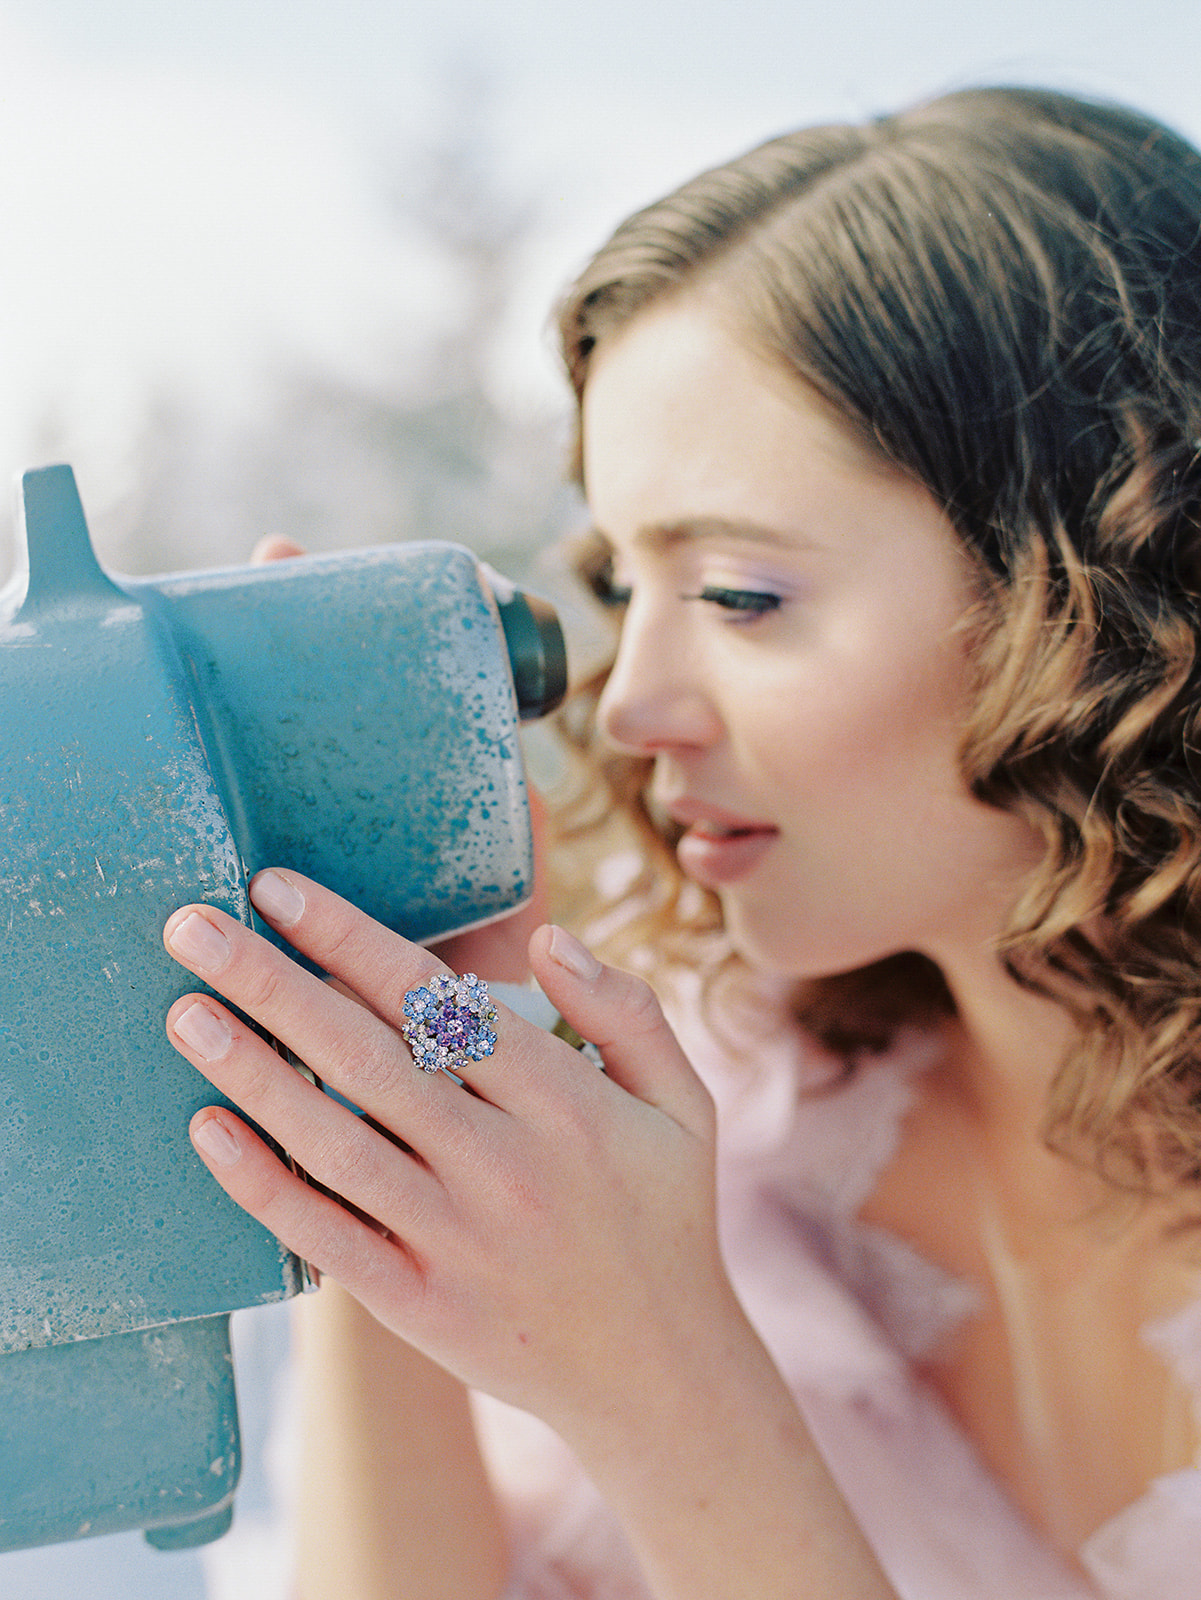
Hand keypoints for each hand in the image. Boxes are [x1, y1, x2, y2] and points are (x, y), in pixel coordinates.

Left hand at [162, 870, 726, 1437]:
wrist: (659, 1373)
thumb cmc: (666, 1214)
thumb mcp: (682, 1101)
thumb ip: (625, 1010)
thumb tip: (547, 937)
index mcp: (564, 1100)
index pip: (435, 998)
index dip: (349, 938)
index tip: (278, 889)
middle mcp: (504, 1163)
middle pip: (367, 1055)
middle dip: (271, 981)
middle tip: (193, 924)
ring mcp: (456, 1240)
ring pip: (335, 1141)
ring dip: (252, 1072)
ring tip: (184, 1010)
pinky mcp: (419, 1306)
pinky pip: (327, 1237)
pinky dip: (261, 1186)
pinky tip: (205, 1130)